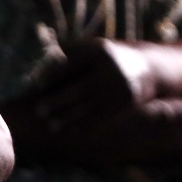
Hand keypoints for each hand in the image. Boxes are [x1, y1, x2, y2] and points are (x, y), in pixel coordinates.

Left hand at [35, 38, 155, 129]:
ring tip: (50, 126)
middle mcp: (111, 68)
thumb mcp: (90, 51)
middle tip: (37, 112)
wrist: (145, 69)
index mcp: (98, 51)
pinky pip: (101, 117)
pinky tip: (70, 131)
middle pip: (78, 88)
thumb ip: (66, 59)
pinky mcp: (125, 103)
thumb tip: (36, 78)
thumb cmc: (105, 60)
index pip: (70, 65)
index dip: (51, 77)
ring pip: (89, 106)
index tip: (37, 86)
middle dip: (56, 102)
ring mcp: (119, 87)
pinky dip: (84, 125)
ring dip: (68, 118)